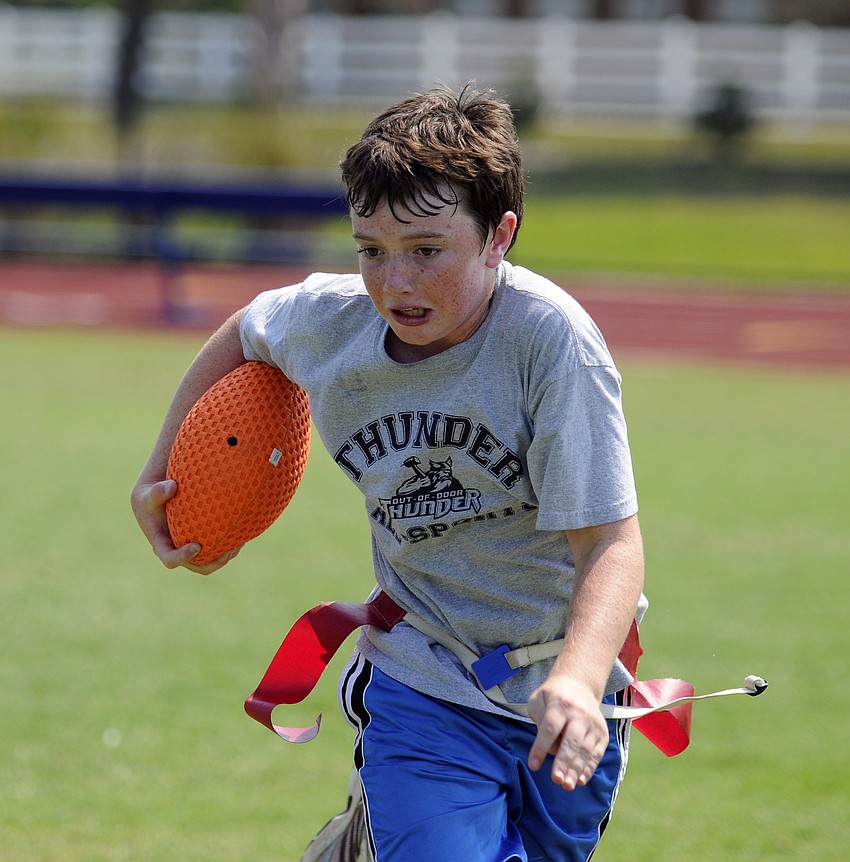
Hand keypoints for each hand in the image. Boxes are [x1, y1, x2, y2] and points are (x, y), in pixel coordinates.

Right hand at [130, 479, 240, 574]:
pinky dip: (229, 546)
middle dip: (214, 562)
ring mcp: (190, 548)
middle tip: (229, 550)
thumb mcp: (150, 494)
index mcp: (161, 545)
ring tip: (239, 543)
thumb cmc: (152, 496)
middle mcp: (177, 551)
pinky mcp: (201, 542)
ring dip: (225, 555)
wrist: (157, 498)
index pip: (170, 559)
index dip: (183, 557)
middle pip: (197, 566)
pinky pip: (217, 551)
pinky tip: (240, 537)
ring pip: (210, 562)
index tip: (196, 546)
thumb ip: (157, 492)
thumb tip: (171, 487)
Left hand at [526, 674, 608, 790]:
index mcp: (559, 704)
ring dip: (576, 769)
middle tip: (556, 779)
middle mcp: (579, 714)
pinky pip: (596, 754)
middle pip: (571, 740)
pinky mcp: (602, 733)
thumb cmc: (553, 696)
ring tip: (567, 786)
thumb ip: (539, 721)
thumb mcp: (538, 699)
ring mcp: (593, 724)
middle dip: (563, 761)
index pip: (550, 728)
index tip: (533, 765)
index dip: (541, 747)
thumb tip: (550, 748)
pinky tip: (580, 780)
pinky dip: (589, 768)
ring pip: (585, 750)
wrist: (579, 684)